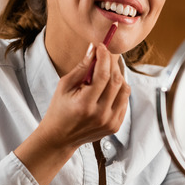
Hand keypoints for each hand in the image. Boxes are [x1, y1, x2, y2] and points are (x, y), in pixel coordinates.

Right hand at [15, 43, 129, 184]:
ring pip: (124, 90)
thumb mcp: (64, 86)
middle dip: (112, 64)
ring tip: (106, 72)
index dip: (104, 57)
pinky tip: (108, 88)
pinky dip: (119, 90)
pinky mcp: (115, 126)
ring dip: (117, 76)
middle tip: (106, 56)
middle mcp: (100, 115)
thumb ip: (81, 67)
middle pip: (116, 81)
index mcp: (85, 104)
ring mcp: (110, 122)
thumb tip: (94, 48)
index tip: (102, 46)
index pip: (103, 75)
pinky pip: (124, 101)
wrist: (60, 138)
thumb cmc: (59, 109)